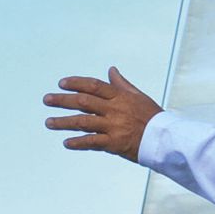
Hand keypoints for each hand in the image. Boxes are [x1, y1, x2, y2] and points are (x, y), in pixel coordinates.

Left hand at [43, 68, 161, 162]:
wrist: (166, 140)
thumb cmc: (154, 118)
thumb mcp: (139, 97)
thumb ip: (122, 84)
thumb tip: (111, 70)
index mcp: (120, 97)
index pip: (93, 86)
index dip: (76, 83)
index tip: (61, 84)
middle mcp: (115, 110)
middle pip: (83, 102)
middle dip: (62, 100)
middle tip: (47, 100)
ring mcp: (113, 127)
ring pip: (82, 122)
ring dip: (63, 122)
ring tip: (49, 123)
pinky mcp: (114, 143)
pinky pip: (91, 142)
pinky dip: (77, 143)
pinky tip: (66, 143)